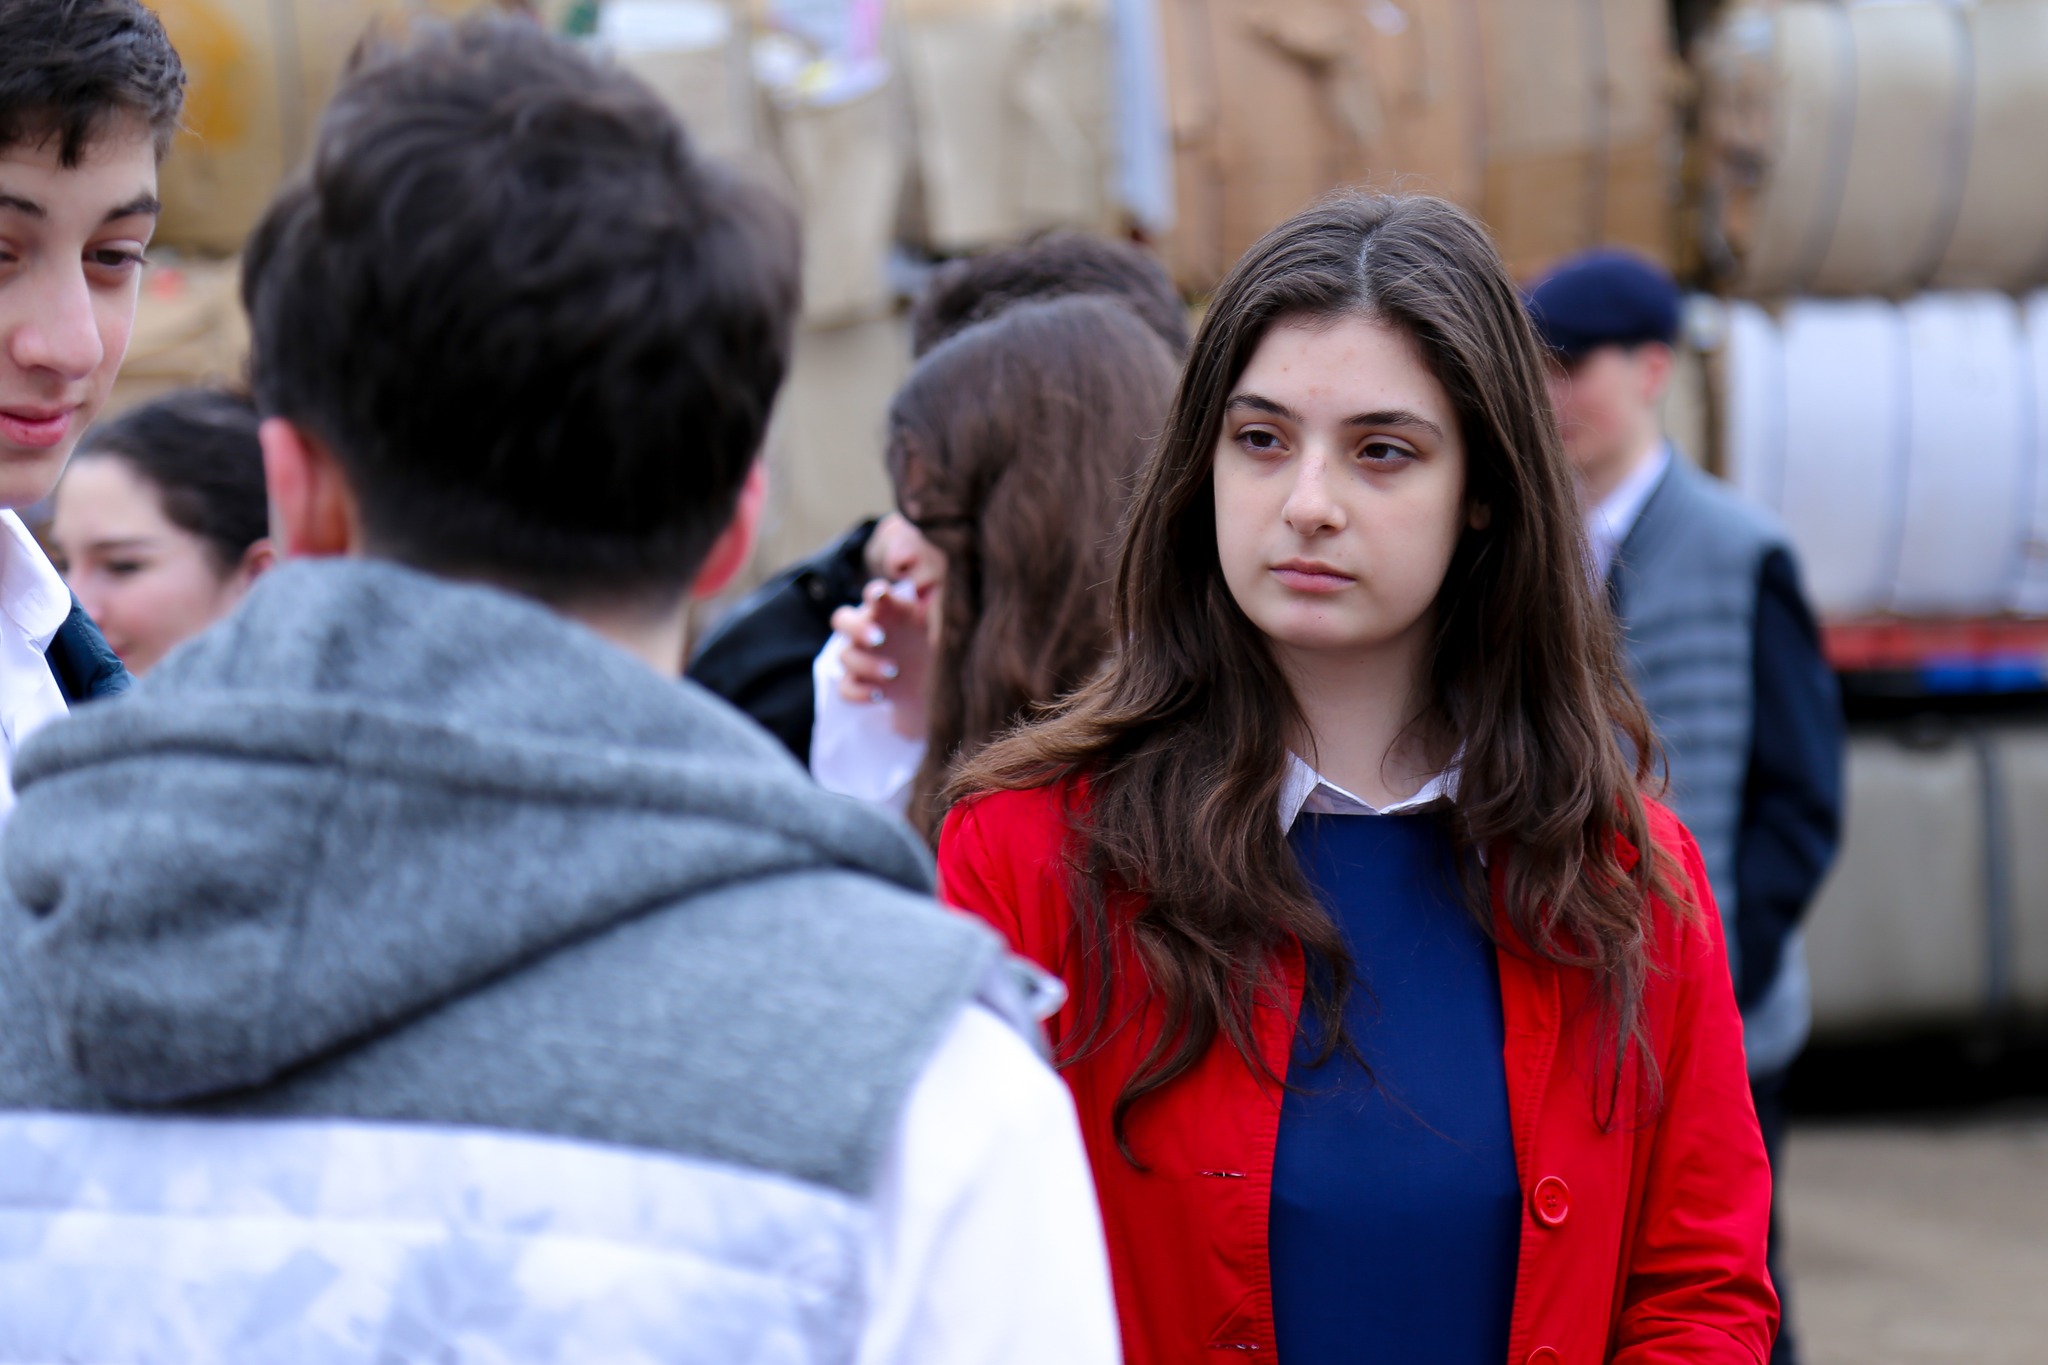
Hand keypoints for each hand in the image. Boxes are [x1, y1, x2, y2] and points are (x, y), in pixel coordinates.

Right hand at [831, 578, 933, 740]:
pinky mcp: (857, 683)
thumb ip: (935, 616)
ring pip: (845, 656)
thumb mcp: (940, 630)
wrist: (933, 684)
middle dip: (857, 627)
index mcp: (887, 610)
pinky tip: (879, 696)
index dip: (874, 593)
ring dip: (867, 664)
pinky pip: (845, 689)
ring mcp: (858, 656)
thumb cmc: (936, 646)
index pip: (872, 594)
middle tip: (879, 638)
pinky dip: (859, 693)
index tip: (881, 596)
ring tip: (893, 672)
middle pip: (842, 619)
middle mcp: (866, 629)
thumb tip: (937, 604)